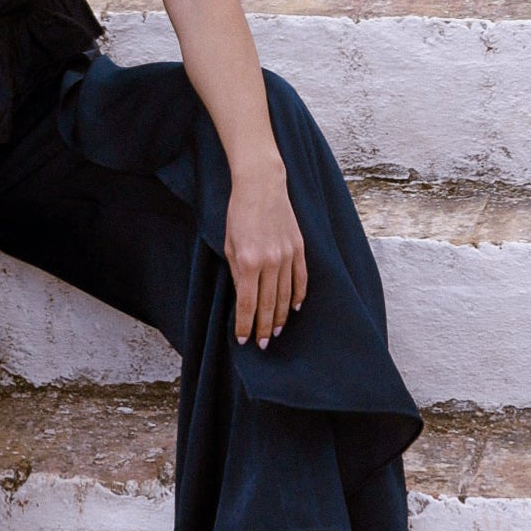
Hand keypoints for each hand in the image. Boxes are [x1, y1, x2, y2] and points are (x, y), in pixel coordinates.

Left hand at [224, 152, 306, 346]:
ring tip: (275, 332)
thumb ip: (236, 273)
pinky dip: (298, 296)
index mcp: (248, 262)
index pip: (247, 304)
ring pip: (286, 296)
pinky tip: (294, 308)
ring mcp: (287, 255)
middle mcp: (270, 262)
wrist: (262, 186)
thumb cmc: (239, 214)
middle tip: (262, 344)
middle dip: (263, 328)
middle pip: (268, 305)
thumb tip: (243, 299)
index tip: (243, 340)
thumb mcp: (229, 245)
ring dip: (280, 317)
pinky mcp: (299, 249)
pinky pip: (301, 279)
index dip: (245, 325)